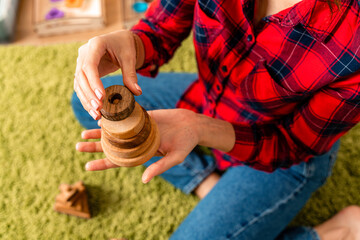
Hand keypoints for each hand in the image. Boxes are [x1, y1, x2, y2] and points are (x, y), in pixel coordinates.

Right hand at [74, 30, 143, 119]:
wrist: (120, 40)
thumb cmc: (125, 45)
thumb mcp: (129, 57)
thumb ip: (131, 74)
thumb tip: (137, 92)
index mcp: (95, 44)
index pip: (90, 65)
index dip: (94, 82)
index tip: (102, 97)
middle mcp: (84, 53)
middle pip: (81, 76)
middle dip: (89, 94)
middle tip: (99, 109)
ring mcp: (81, 62)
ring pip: (79, 83)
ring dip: (86, 100)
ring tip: (96, 114)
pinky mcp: (83, 71)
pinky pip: (81, 86)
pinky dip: (86, 99)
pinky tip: (93, 111)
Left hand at [76, 109, 199, 182]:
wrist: (191, 124)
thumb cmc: (185, 144)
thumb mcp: (174, 157)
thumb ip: (159, 167)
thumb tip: (144, 180)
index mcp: (141, 154)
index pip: (118, 161)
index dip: (103, 164)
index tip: (87, 166)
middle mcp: (135, 142)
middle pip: (111, 146)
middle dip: (94, 147)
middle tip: (78, 146)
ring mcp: (136, 129)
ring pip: (113, 131)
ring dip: (98, 132)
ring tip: (83, 133)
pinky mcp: (140, 116)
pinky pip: (123, 117)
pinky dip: (111, 117)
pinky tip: (100, 116)